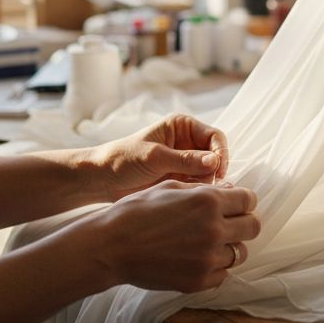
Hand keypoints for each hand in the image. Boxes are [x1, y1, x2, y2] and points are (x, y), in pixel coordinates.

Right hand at [86, 181, 260, 292]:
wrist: (110, 246)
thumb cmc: (137, 212)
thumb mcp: (171, 188)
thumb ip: (204, 190)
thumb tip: (229, 191)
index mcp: (209, 201)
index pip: (249, 200)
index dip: (242, 201)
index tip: (235, 205)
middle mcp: (214, 229)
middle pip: (253, 227)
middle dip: (242, 222)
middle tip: (227, 224)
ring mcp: (208, 258)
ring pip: (239, 253)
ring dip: (228, 246)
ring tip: (205, 243)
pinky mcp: (199, 281)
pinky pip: (222, 274)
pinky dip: (214, 268)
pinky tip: (196, 259)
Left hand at [88, 114, 229, 200]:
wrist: (103, 180)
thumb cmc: (123, 160)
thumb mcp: (155, 157)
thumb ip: (186, 160)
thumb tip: (215, 162)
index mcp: (182, 126)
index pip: (214, 136)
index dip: (221, 153)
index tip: (219, 171)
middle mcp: (187, 141)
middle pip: (216, 155)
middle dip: (212, 171)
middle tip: (202, 186)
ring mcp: (185, 161)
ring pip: (210, 172)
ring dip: (204, 183)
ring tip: (187, 191)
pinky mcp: (181, 179)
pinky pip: (199, 184)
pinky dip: (197, 191)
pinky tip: (184, 196)